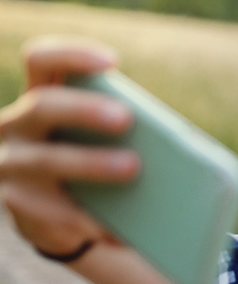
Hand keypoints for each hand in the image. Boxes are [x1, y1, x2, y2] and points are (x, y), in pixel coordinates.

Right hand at [0, 39, 138, 258]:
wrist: (53, 213)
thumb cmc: (88, 158)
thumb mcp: (97, 138)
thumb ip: (118, 128)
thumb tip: (175, 142)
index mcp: (40, 97)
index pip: (41, 60)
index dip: (71, 55)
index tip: (112, 62)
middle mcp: (16, 125)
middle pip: (42, 105)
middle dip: (84, 109)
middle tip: (126, 118)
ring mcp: (9, 164)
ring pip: (44, 159)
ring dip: (90, 162)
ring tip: (132, 167)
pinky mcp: (15, 203)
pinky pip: (51, 209)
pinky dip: (88, 218)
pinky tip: (117, 227)